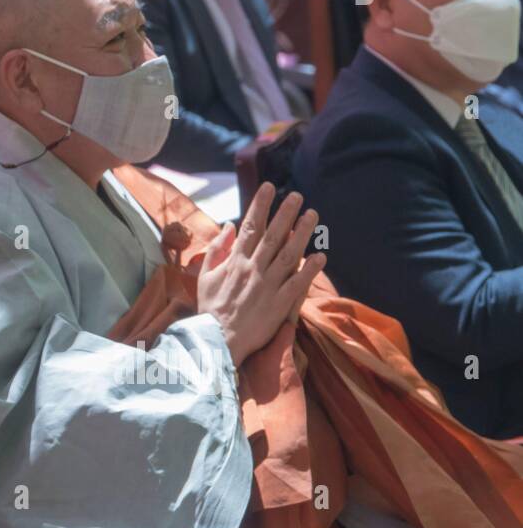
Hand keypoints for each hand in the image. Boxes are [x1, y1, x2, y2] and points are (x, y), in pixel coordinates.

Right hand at [196, 183, 326, 366]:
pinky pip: (297, 284)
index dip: (260, 206)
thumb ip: (217, 249)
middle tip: (297, 196)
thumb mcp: (205, 275)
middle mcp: (252, 269)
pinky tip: (321, 256)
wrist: (216, 340)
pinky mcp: (279, 305)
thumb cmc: (209, 308)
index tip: (269, 187)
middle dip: (285, 213)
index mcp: (234, 261)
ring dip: (302, 234)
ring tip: (313, 216)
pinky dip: (309, 270)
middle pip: (272, 236)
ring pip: (287, 255)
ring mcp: (267, 286)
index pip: (249, 227)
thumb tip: (228, 225)